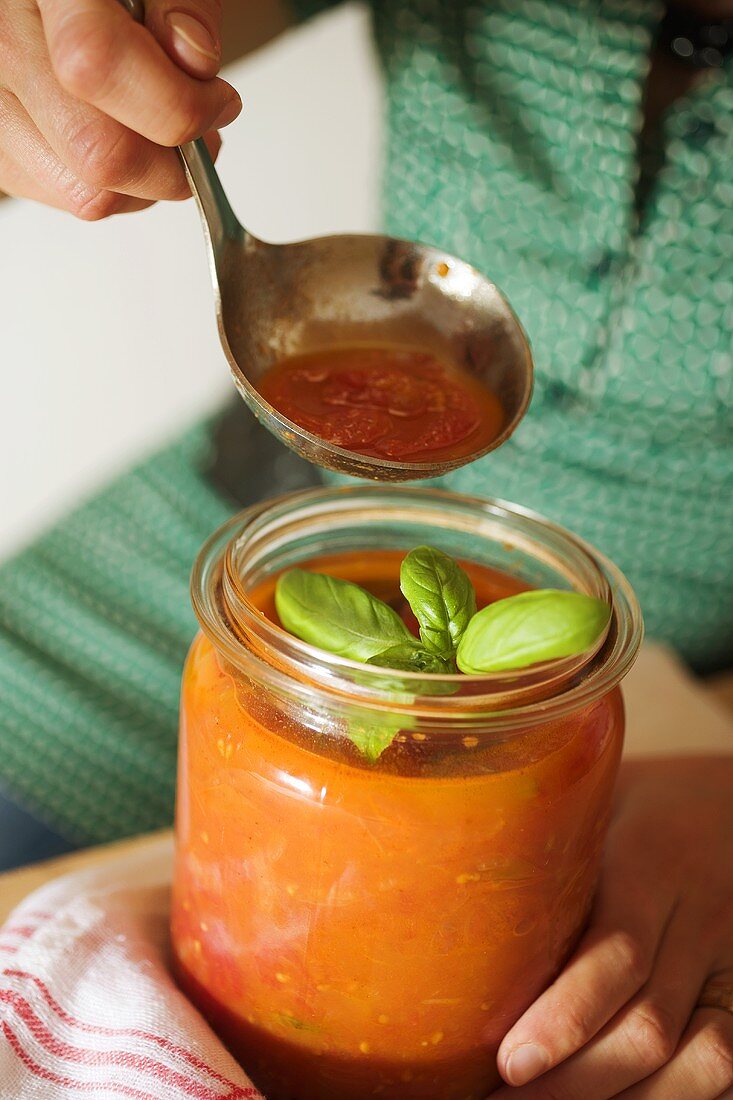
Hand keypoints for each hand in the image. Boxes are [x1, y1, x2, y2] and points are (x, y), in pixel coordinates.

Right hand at [0, 0, 240, 217]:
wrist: (51, 2)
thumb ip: (182, 2)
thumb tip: (195, 63)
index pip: (98, 65)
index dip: (175, 103)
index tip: (218, 102)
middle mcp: (3, 48)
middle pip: (95, 149)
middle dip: (172, 164)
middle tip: (202, 138)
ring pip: (83, 192)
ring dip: (146, 186)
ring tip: (165, 142)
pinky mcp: (0, 151)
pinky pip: (67, 200)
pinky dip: (115, 191)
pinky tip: (126, 146)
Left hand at [493, 756, 732, 1098]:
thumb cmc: (641, 801)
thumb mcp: (597, 803)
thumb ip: (545, 843)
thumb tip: (441, 878)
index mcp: (651, 861)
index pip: (617, 953)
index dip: (567, 1017)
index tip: (510, 1062)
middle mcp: (700, 917)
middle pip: (648, 1025)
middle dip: (577, 1082)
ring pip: (702, 1060)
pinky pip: (727, 1063)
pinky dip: (677, 1096)